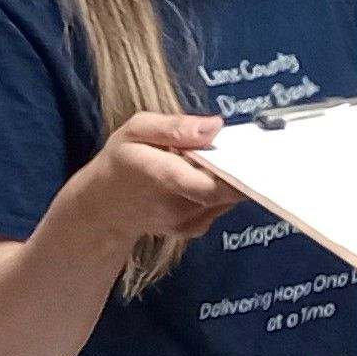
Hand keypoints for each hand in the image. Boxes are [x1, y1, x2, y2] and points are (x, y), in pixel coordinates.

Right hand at [76, 112, 236, 248]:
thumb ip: (175, 126)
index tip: (251, 153)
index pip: (210, 185)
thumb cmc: (121, 162)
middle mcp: (178, 206)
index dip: (239, 172)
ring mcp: (187, 223)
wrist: (105, 207)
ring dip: (230, 177)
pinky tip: (204, 177)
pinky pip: (222, 206)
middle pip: (228, 192)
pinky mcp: (194, 229)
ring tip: (213, 159)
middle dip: (240, 168)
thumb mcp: (136, 130)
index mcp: (163, 177)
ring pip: (228, 198)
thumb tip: (216, 125)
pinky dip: (222, 190)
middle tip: (238, 147)